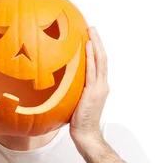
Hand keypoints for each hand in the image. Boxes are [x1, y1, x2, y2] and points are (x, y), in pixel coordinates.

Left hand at [70, 27, 108, 152]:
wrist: (86, 135)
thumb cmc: (78, 123)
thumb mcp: (75, 102)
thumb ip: (73, 90)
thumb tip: (60, 82)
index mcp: (99, 87)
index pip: (99, 64)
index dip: (95, 50)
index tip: (89, 37)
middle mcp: (102, 85)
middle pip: (102, 58)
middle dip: (97, 41)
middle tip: (90, 27)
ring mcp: (99, 88)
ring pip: (100, 61)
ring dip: (95, 44)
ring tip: (90, 30)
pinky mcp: (93, 92)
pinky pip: (92, 70)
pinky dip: (90, 56)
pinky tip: (86, 45)